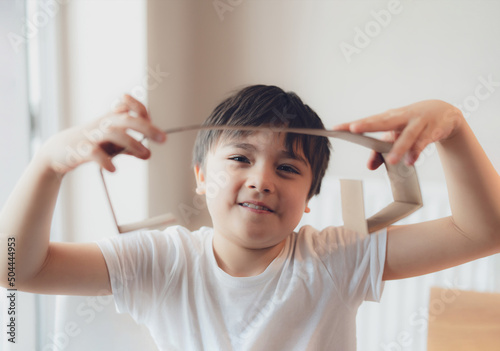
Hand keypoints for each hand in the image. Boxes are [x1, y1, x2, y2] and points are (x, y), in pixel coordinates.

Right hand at [41, 95, 165, 174]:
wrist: (59, 151)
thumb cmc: (91, 144)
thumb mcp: (112, 144)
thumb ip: (129, 146)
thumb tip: (148, 153)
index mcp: (111, 120)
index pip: (129, 108)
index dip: (140, 108)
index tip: (150, 118)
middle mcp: (104, 125)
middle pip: (127, 120)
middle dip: (147, 128)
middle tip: (163, 139)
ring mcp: (93, 136)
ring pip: (114, 134)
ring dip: (132, 143)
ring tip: (146, 154)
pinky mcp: (81, 150)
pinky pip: (94, 153)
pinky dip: (105, 160)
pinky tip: (113, 169)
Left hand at [333, 100, 464, 168]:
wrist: (444, 112)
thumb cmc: (412, 123)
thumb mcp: (396, 135)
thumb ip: (381, 151)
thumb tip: (369, 167)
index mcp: (389, 117)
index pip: (368, 121)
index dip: (351, 124)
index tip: (335, 128)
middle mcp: (402, 117)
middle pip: (383, 121)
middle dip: (368, 124)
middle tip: (354, 129)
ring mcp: (418, 122)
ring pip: (408, 135)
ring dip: (398, 148)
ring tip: (390, 161)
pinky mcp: (433, 130)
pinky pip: (424, 142)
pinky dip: (417, 151)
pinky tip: (410, 161)